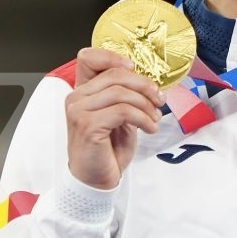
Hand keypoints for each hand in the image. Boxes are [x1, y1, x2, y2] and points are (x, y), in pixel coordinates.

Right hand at [65, 47, 164, 189]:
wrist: (95, 180)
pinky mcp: (89, 126)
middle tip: (159, 99)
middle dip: (144, 85)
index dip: (113, 57)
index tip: (135, 69)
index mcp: (82, 92)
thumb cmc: (107, 150)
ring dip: (146, 105)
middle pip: (114, 75)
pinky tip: (149, 128)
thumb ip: (125, 97)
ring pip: (121, 93)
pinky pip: (123, 111)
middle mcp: (76, 98)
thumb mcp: (119, 117)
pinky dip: (143, 118)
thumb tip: (149, 84)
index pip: (88, 58)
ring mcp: (80, 111)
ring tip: (155, 118)